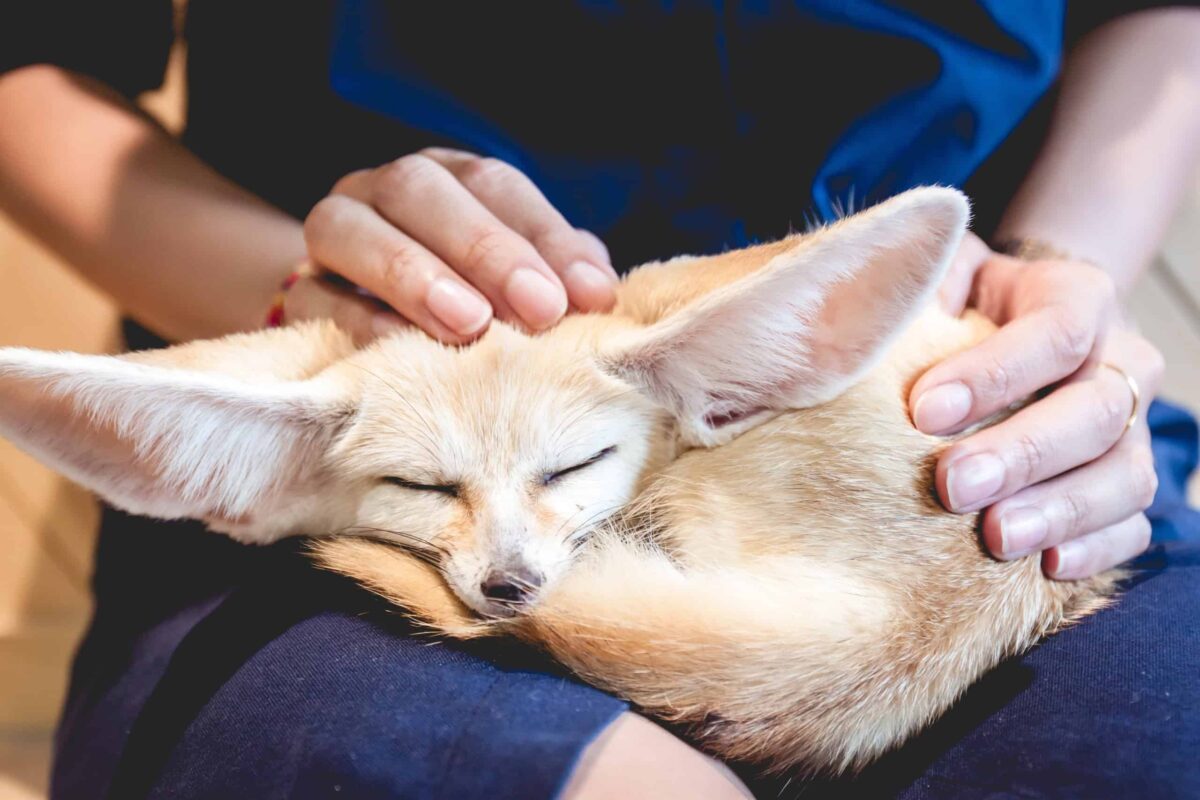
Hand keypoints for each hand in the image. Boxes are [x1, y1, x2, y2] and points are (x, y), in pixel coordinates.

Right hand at [289, 149, 617, 343]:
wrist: (367, 329)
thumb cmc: (474, 307)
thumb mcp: (522, 286)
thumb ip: (559, 278)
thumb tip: (598, 293)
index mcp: (449, 178)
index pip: (494, 184)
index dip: (544, 236)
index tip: (588, 295)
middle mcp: (384, 190)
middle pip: (421, 190)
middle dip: (485, 248)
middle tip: (538, 309)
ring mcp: (333, 235)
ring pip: (350, 227)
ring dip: (414, 273)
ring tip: (470, 324)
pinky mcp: (300, 293)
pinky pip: (318, 297)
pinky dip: (361, 322)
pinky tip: (405, 353)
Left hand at [910, 233, 1162, 578]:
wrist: (1013, 322)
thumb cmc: (964, 300)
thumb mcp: (945, 271)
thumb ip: (924, 285)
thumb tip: (879, 312)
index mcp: (1078, 296)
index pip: (1055, 331)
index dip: (994, 373)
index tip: (924, 410)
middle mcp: (1122, 360)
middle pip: (1097, 410)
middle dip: (1023, 453)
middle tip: (952, 485)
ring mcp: (1134, 428)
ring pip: (1126, 475)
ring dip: (1060, 510)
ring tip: (995, 537)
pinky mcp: (1127, 484)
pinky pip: (1131, 525)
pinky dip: (1093, 549)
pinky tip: (1044, 565)